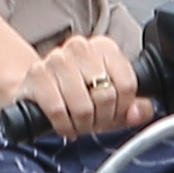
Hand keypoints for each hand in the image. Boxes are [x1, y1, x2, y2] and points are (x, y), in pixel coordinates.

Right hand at [10, 34, 151, 139]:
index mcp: (104, 47)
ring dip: (82, 124)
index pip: (127, 83)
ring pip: (83, 106)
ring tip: (79, 124)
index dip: (123, 108)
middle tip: (94, 122)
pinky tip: (65, 125)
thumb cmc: (77, 94)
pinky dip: (63, 125)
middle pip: (105, 96)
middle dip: (101, 119)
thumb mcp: (112, 100)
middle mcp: (80, 47)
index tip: (115, 114)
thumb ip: (134, 106)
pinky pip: (58, 110)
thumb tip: (138, 112)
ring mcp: (56, 58)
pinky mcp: (36, 74)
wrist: (35, 90)